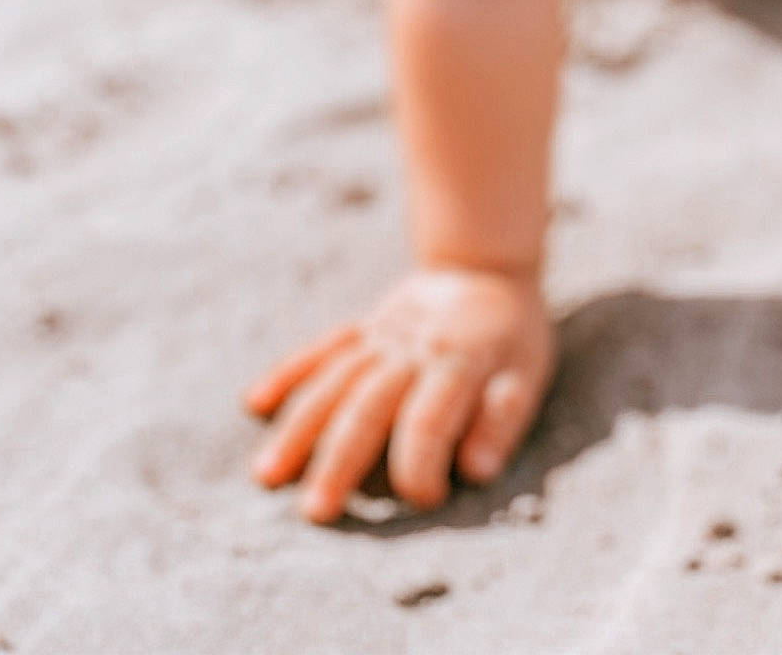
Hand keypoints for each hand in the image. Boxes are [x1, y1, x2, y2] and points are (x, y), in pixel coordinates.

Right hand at [242, 266, 554, 522]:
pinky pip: (321, 347)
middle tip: (313, 512)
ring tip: (266, 476)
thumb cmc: (511, 338)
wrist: (485, 268)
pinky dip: (288, 372)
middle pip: (368, 407)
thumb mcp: (527, 374)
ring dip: (299, 427)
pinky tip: (255, 402)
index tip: (422, 500)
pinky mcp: (362, 327)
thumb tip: (477, 469)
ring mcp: (381, 336)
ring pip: (333, 381)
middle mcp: (411, 350)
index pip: (429, 421)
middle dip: (339, 460)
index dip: (422, 466)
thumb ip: (503, 419)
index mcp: (458, 365)